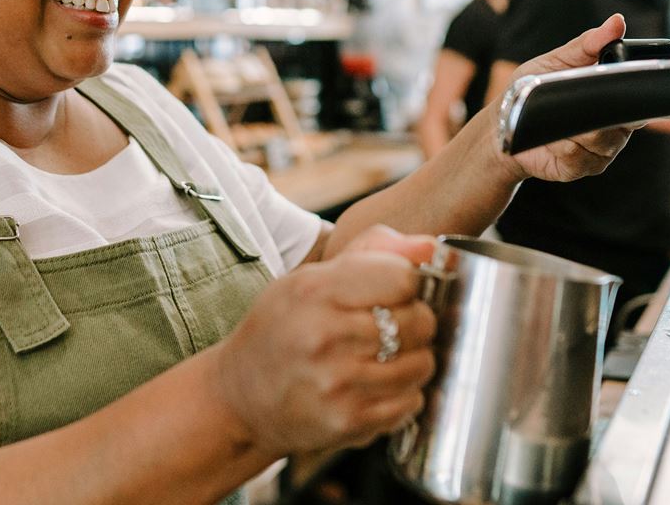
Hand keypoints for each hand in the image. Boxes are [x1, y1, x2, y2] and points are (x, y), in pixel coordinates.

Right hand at [209, 226, 437, 455]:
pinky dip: (405, 393)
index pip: (402, 278)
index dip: (408, 283)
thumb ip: (372, 251)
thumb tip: (430, 247)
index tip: (395, 291)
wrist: (239, 398)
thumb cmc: (281, 329)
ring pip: (421, 363)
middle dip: (416, 321)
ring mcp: (337, 382)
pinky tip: (379, 385)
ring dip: (414, 359)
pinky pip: (410, 402)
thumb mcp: (310, 278)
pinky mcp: (348, 421)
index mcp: (315, 290)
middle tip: (395, 326)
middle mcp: (324, 335)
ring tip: (388, 357)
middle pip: (418, 321)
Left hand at [505, 15, 639, 183]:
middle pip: (625, 120)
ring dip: (578, 126)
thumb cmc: (533, 89)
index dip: (640, 91)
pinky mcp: (584, 167)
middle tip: (579, 96)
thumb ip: (589, 43)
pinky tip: (550, 137)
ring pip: (603, 139)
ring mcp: (602, 149)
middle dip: (602, 108)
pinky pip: (581, 155)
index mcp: (615, 96)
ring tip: (557, 115)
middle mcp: (615, 125)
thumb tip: (617, 22)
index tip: (627, 82)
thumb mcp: (558, 59)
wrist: (504, 125)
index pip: (641, 95)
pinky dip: (563, 143)